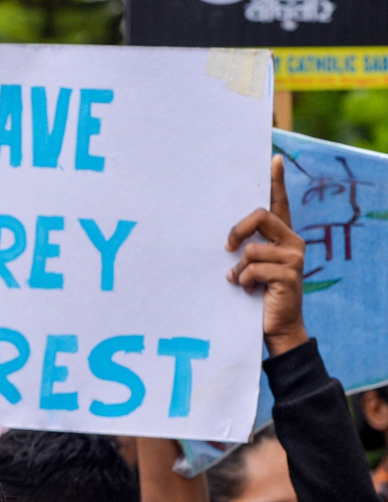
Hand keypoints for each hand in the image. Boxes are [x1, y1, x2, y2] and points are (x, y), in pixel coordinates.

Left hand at [226, 155, 307, 356]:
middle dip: (237, 229)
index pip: (279, 204)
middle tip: (226, 247)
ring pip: (252, 248)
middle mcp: (292, 242)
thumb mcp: (247, 267)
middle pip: (261, 215)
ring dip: (239, 268)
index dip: (276, 181)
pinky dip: (243, 281)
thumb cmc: (256, 295)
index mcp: (281, 237)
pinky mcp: (289, 274)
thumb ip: (243, 249)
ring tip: (241, 282)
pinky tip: (249, 291)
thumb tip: (222, 238)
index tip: (273, 159)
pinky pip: (253, 268)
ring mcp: (293, 257)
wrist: (275, 327)